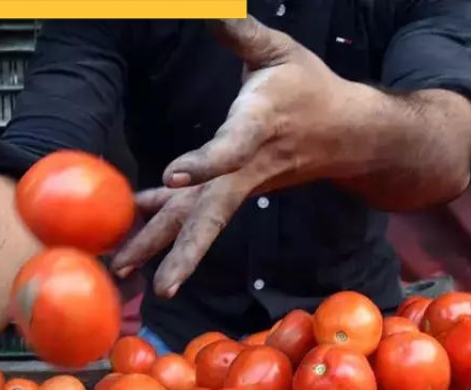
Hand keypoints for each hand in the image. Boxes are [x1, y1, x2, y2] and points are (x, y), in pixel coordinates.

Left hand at [111, 16, 364, 296]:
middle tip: (158, 281)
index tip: (174, 176)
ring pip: (198, 223)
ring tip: (124, 270)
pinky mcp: (231, 192)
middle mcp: (247, 168)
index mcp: (260, 127)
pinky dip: (160, 223)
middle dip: (183, 248)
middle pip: (212, 213)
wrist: (346, 133)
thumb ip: (239, 31)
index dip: (205, 163)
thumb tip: (208, 7)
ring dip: (161, 249)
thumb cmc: (309, 87)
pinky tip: (132, 236)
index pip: (231, 150)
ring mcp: (238, 187)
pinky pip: (192, 213)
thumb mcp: (277, 50)